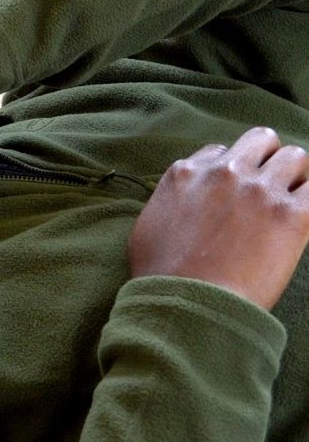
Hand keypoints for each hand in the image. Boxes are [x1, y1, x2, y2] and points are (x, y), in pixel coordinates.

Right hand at [128, 127, 308, 310]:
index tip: (233, 194)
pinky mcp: (291, 215)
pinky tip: (303, 219)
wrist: (189, 302)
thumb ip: (170, 202)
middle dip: (268, 159)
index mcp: (187, 173)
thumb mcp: (148, 226)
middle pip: (261, 140)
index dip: (230, 172)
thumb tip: (185, 203)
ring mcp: (259, 190)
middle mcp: (224, 172)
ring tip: (291, 203)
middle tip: (270, 188)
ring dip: (296, 177)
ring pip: (296, 157)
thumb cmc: (162, 275)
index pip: (220, 152)